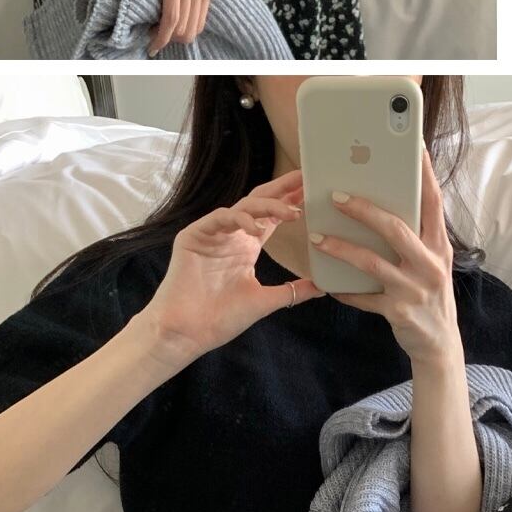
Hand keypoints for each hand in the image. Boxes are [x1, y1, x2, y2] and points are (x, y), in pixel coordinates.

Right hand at [129, 0, 215, 53]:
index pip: (200, 20)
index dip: (183, 35)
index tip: (165, 39)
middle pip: (192, 28)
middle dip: (174, 42)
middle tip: (154, 42)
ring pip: (182, 26)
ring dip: (165, 40)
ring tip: (150, 42)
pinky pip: (171, 16)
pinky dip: (161, 34)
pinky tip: (152, 41)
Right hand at [140, 170, 321, 362]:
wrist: (187, 333)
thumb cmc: (220, 319)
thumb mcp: (265, 301)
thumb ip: (293, 292)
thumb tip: (324, 288)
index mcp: (246, 247)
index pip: (271, 217)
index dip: (289, 203)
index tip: (310, 191)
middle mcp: (230, 236)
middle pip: (258, 203)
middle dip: (281, 190)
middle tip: (303, 178)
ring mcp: (211, 234)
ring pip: (242, 207)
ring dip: (267, 206)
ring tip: (290, 212)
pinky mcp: (193, 236)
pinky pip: (219, 218)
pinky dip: (238, 220)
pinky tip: (255, 228)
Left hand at [310, 147, 464, 366]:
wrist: (440, 342)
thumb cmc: (430, 292)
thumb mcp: (432, 261)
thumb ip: (417, 236)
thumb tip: (387, 203)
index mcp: (439, 245)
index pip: (432, 202)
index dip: (424, 174)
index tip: (412, 147)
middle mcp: (430, 264)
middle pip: (395, 228)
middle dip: (364, 210)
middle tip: (336, 196)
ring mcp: (414, 289)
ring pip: (372, 262)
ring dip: (341, 248)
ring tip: (316, 236)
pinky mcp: (398, 311)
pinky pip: (363, 297)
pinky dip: (343, 289)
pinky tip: (327, 283)